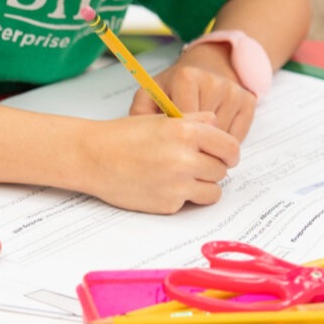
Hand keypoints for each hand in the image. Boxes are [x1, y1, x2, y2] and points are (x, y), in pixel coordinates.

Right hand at [79, 112, 239, 213]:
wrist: (94, 157)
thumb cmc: (124, 135)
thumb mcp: (162, 119)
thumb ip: (194, 120)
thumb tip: (216, 123)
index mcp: (186, 132)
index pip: (229, 146)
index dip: (229, 152)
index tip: (226, 155)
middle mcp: (185, 159)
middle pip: (222, 170)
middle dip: (212, 167)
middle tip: (196, 163)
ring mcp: (177, 184)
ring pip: (213, 191)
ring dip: (204, 185)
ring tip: (184, 176)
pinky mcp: (168, 204)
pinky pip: (190, 202)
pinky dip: (182, 196)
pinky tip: (163, 184)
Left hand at [130, 41, 257, 141]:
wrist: (210, 65)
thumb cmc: (177, 86)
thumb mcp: (153, 92)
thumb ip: (140, 112)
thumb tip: (136, 135)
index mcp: (187, 77)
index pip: (182, 123)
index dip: (175, 138)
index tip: (169, 141)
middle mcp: (214, 82)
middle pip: (203, 133)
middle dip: (192, 143)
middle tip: (183, 142)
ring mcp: (234, 92)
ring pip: (221, 138)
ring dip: (209, 144)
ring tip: (198, 133)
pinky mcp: (249, 102)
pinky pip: (238, 137)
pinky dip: (225, 141)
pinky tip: (215, 131)